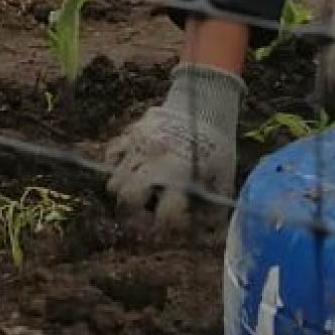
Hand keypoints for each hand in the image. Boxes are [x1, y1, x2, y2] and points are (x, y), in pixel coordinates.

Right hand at [104, 64, 243, 221]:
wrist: (203, 101)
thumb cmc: (216, 144)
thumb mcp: (224, 175)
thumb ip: (214, 206)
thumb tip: (208, 232)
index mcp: (179, 174)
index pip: (165, 215)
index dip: (171, 224)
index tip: (177, 222)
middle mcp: (153, 162)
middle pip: (128, 199)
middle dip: (137, 212)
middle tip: (150, 211)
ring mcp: (138, 146)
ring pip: (114, 182)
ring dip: (126, 192)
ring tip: (142, 190)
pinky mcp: (130, 133)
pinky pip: (110, 155)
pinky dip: (117, 166)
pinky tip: (133, 168)